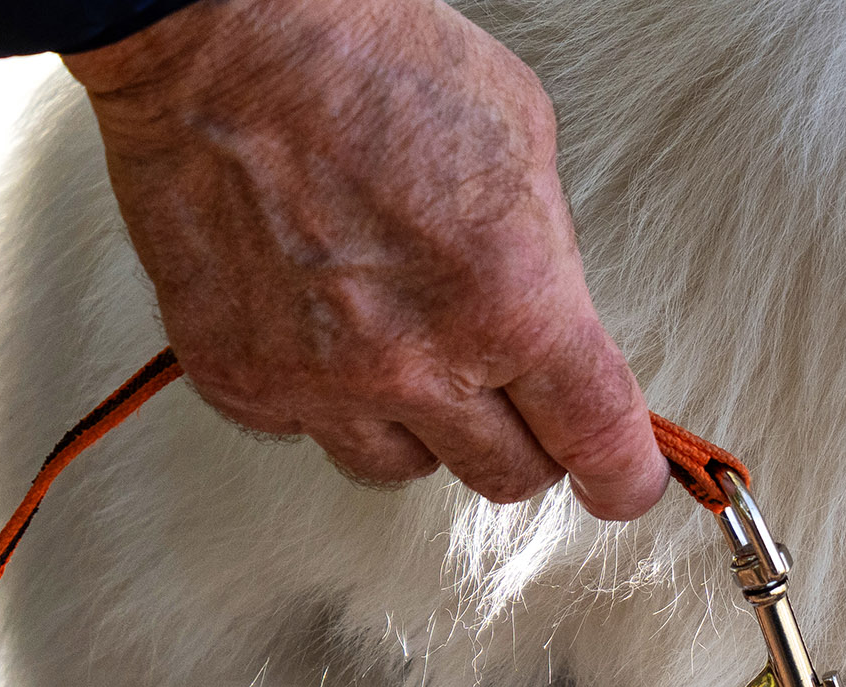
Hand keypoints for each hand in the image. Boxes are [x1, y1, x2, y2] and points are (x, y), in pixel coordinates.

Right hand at [63, 0, 666, 519]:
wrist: (223, 35)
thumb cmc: (369, 61)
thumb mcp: (520, 141)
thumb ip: (547, 258)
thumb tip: (557, 322)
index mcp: (511, 305)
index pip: (595, 439)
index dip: (620, 475)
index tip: (622, 484)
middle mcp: (417, 362)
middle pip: (505, 476)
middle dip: (520, 439)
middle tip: (508, 397)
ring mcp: (322, 382)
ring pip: (403, 467)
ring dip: (418, 425)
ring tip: (401, 345)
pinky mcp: (241, 379)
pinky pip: (304, 429)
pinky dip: (321, 395)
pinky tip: (319, 328)